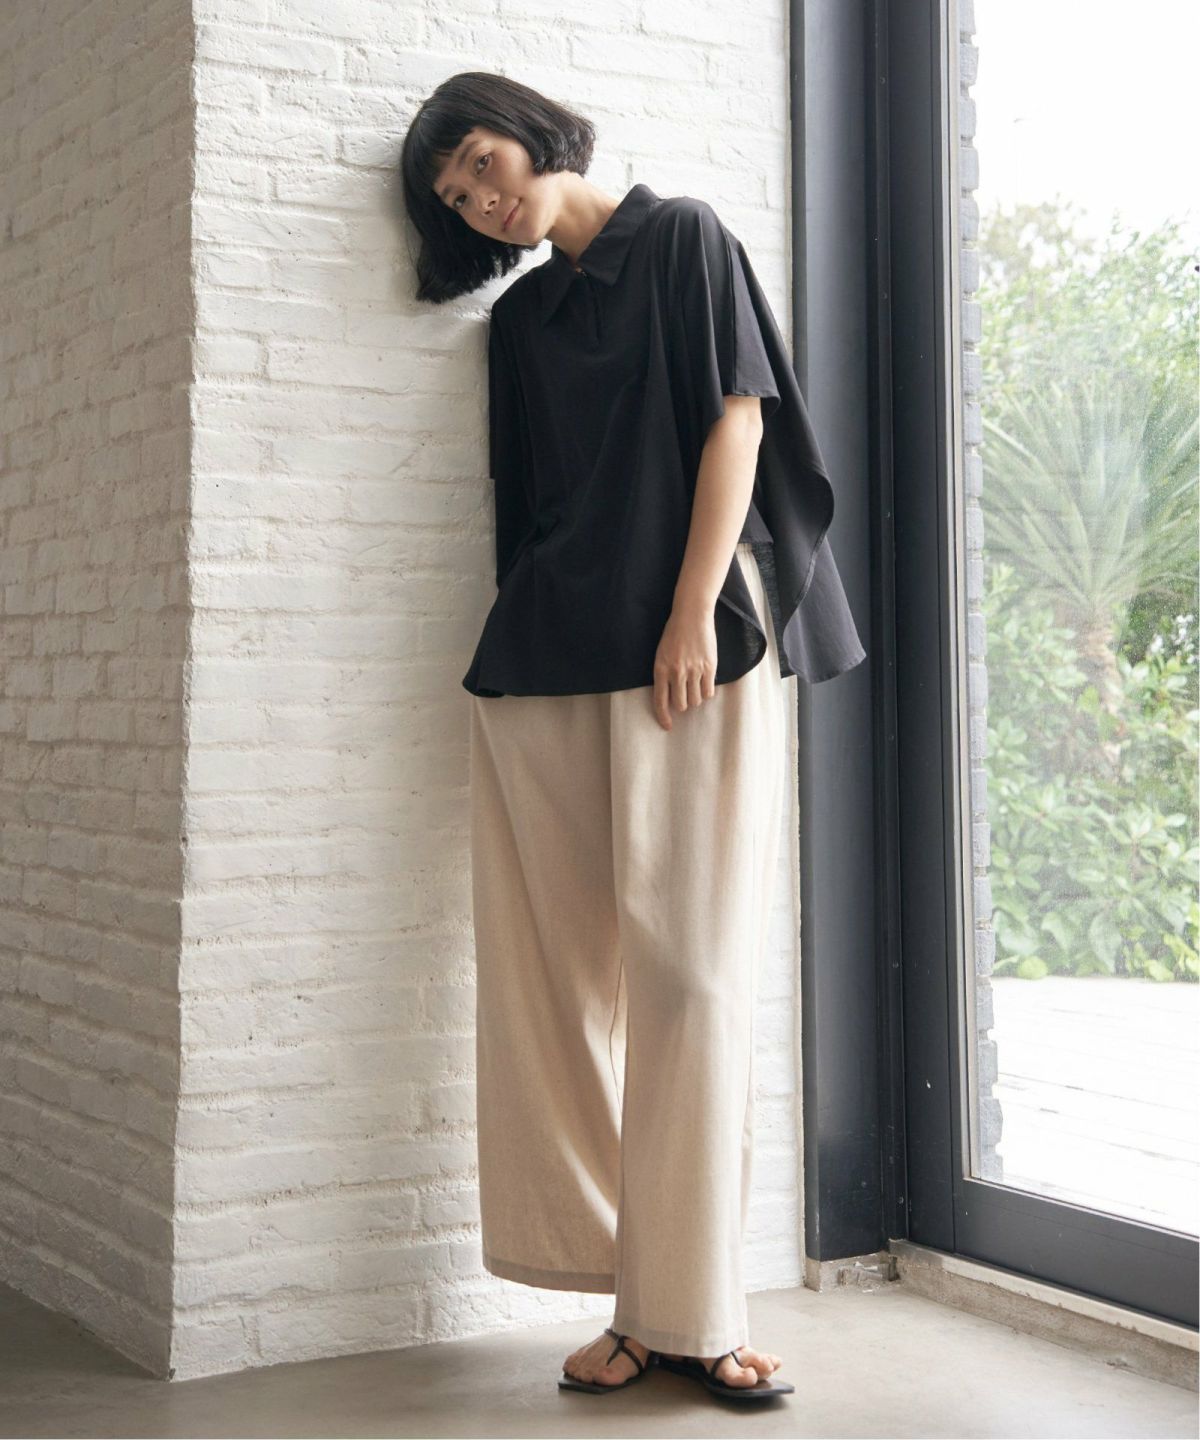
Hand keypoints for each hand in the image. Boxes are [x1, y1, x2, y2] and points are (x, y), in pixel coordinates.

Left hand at [652, 603, 717, 730]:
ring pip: (695, 700)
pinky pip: (708, 691)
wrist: (692, 615)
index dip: (663, 717)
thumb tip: (670, 697)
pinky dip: (706, 692)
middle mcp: (677, 672)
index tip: (668, 726)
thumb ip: (664, 675)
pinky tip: (704, 684)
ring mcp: (694, 670)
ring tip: (695, 687)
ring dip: (695, 698)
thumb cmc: (674, 634)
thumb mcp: (661, 654)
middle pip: (681, 704)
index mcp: (661, 669)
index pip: (660, 701)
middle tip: (684, 697)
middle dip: (682, 705)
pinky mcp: (709, 667)